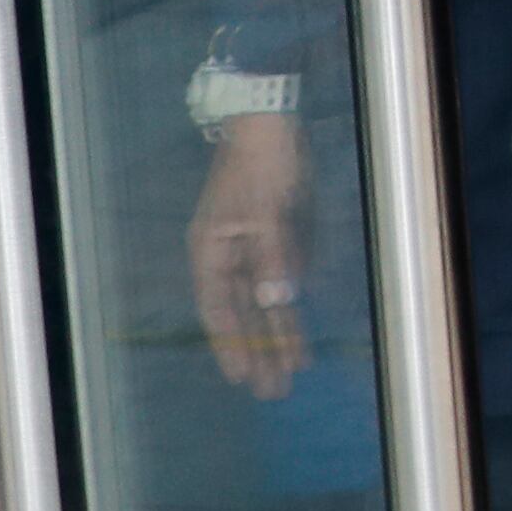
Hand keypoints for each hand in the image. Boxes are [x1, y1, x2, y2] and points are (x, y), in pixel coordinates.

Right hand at [187, 111, 309, 398]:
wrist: (271, 119)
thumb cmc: (261, 162)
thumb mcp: (267, 209)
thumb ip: (273, 255)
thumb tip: (278, 301)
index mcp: (212, 250)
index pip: (219, 310)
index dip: (231, 345)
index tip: (243, 378)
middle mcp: (229, 256)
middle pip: (243, 313)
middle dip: (259, 351)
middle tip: (274, 391)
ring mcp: (252, 248)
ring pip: (265, 302)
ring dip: (279, 334)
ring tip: (294, 371)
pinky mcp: (276, 238)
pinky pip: (282, 282)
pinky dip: (292, 305)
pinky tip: (299, 332)